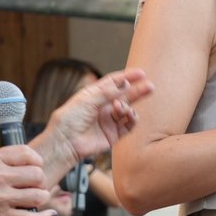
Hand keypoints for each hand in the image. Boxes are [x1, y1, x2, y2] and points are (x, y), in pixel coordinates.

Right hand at [0, 144, 52, 215]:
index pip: (26, 153)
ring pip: (38, 195)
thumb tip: (17, 163)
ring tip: (35, 200)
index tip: (36, 166)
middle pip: (36, 174)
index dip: (36, 160)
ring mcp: (0, 198)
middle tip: (34, 186)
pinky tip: (49, 215)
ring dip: (40, 198)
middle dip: (39, 181)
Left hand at [38, 67, 154, 171]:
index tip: (140, 73)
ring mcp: (109, 120)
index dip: (127, 77)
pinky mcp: (114, 134)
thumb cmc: (70, 119)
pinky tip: (128, 114)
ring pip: (127, 109)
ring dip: (129, 106)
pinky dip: (132, 118)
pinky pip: (129, 124)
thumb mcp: (87, 100)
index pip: (114, 82)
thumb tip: (126, 83)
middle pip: (124, 95)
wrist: (65, 142)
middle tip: (150, 86)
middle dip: (137, 90)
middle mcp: (103, 107)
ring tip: (123, 107)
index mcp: (95, 95)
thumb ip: (108, 92)